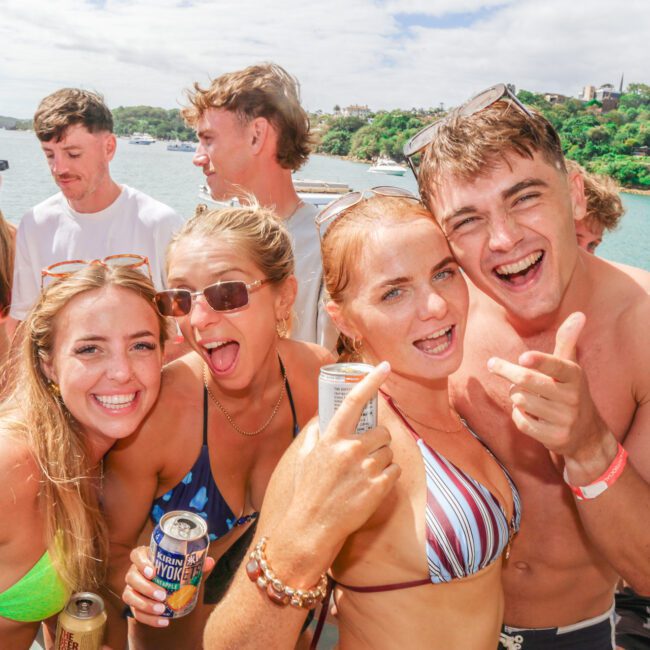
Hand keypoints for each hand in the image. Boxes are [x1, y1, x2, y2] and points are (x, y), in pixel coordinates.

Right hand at [122, 545, 214, 627]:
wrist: (167, 588)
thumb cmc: (174, 571)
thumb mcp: (183, 567)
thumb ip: (195, 564)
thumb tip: (210, 562)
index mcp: (146, 557)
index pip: (136, 555)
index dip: (142, 562)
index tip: (153, 571)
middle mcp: (135, 572)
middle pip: (132, 577)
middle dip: (146, 587)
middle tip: (162, 594)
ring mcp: (132, 588)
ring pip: (130, 595)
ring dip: (145, 604)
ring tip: (161, 609)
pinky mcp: (133, 604)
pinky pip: (136, 612)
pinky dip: (148, 618)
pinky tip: (163, 621)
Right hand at [286, 361, 400, 551]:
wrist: (312, 528)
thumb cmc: (307, 492)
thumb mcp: (304, 457)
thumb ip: (315, 435)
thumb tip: (321, 419)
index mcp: (332, 438)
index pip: (354, 400)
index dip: (371, 380)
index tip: (385, 366)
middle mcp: (351, 449)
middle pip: (382, 432)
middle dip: (378, 441)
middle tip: (366, 454)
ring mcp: (366, 469)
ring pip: (389, 452)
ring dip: (382, 459)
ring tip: (365, 474)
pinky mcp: (378, 488)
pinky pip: (394, 471)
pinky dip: (387, 477)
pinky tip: (371, 486)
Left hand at [487, 313, 612, 465]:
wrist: (586, 434)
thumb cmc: (569, 392)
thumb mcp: (570, 367)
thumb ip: (568, 341)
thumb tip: (579, 314)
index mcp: (574, 376)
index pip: (556, 366)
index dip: (540, 362)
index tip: (522, 357)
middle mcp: (572, 397)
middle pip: (527, 381)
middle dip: (506, 371)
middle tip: (492, 364)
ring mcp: (565, 419)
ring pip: (520, 400)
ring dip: (516, 396)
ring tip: (527, 396)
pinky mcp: (555, 438)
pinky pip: (521, 421)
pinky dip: (518, 415)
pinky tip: (529, 414)